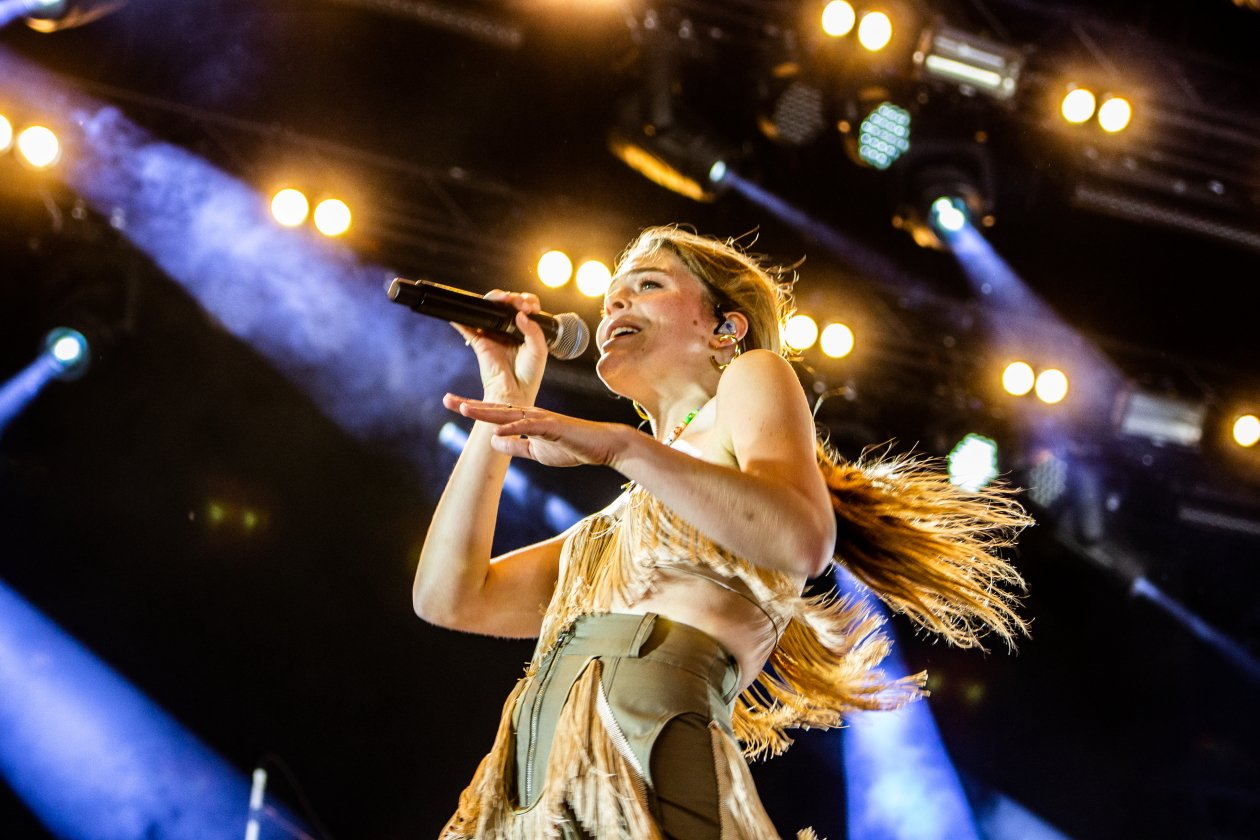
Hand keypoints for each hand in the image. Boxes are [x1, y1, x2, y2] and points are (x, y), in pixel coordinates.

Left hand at [443, 395, 630, 467]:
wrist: (601, 446)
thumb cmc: (572, 447)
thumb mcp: (536, 451)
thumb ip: (516, 446)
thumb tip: (493, 442)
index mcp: (525, 419)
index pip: (494, 414)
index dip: (473, 410)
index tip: (452, 404)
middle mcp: (530, 414)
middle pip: (495, 408)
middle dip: (470, 405)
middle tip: (446, 399)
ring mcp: (542, 418)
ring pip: (509, 413)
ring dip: (486, 412)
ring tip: (464, 410)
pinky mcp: (554, 426)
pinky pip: (530, 427)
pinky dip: (513, 429)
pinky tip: (496, 430)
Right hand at [452, 290, 548, 404]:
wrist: (515, 393)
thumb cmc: (529, 375)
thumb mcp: (539, 350)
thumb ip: (533, 331)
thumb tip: (520, 314)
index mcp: (524, 329)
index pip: (523, 307)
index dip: (526, 301)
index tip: (530, 307)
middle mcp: (508, 329)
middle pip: (504, 304)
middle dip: (511, 297)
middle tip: (517, 303)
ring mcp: (492, 334)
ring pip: (488, 310)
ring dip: (493, 299)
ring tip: (502, 299)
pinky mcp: (479, 342)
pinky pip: (467, 327)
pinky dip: (461, 318)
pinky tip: (460, 310)